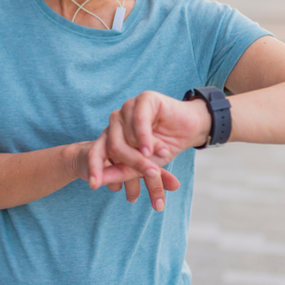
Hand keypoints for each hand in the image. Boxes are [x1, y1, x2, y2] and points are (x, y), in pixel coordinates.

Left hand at [89, 91, 211, 209]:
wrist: (190, 130)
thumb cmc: (164, 148)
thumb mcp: (143, 166)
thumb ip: (121, 172)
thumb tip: (97, 184)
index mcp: (112, 136)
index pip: (95, 152)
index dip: (95, 168)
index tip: (93, 185)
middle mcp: (116, 121)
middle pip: (114, 147)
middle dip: (134, 163)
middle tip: (153, 173)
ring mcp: (128, 109)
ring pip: (127, 137)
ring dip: (146, 152)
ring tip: (164, 154)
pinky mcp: (143, 99)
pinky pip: (138, 122)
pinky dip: (146, 138)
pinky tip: (156, 148)